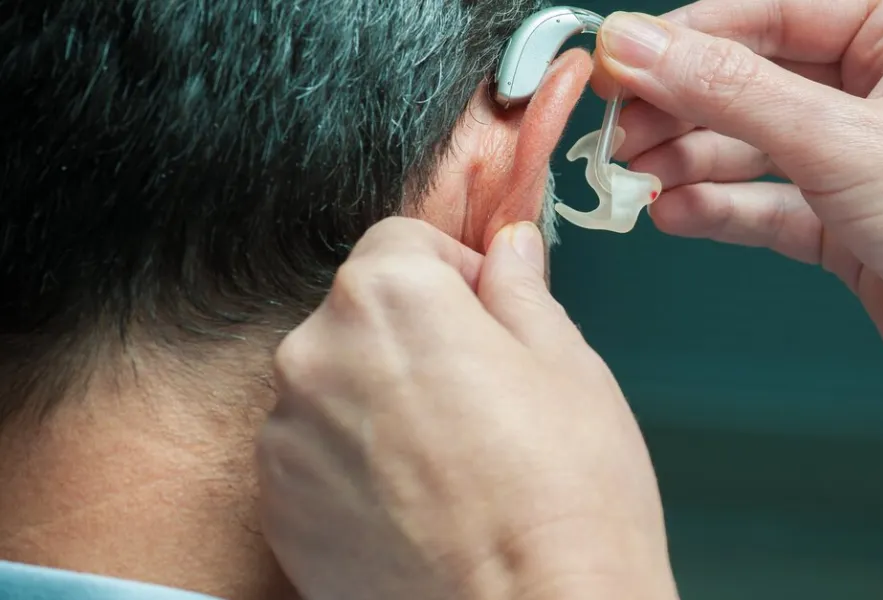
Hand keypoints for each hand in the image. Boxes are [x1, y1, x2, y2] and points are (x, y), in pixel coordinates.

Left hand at [256, 218, 676, 599]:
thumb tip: (509, 249)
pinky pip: (314, 455)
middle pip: (361, 314)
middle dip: (414, 337)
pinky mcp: (279, 508)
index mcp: (387, 297)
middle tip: (480, 395)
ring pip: (335, 386)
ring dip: (379, 401)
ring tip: (451, 460)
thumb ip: (520, 290)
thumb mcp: (566, 363)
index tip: (488, 316)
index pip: (402, 243)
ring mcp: (287, 436)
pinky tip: (417, 501)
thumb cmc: (566, 492)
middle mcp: (315, 354)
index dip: (456, 274)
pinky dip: (353, 465)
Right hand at [594, 0, 882, 489]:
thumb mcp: (840, 140)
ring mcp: (858, 152)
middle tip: (614, 127)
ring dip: (685, 158)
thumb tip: (640, 45)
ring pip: (747, 140)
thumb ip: (728, 90)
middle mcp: (880, 81)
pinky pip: (761, 199)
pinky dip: (715, 206)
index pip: (768, 9)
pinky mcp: (843, 218)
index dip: (684, 37)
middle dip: (677, 104)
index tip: (616, 60)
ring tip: (630, 175)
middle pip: (750, 75)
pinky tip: (672, 211)